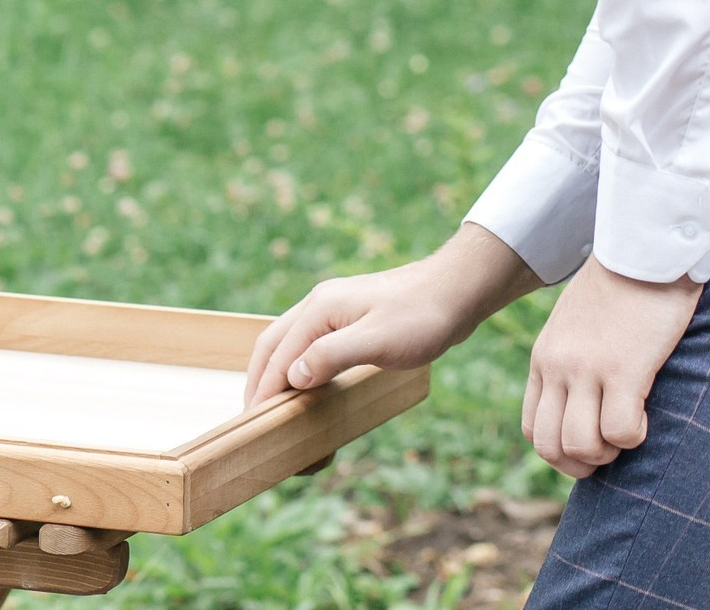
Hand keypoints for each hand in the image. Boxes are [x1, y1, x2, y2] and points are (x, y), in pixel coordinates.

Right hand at [246, 224, 537, 405]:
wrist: (457, 289)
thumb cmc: (422, 317)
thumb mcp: (377, 342)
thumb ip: (331, 357)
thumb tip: (293, 376)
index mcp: (320, 309)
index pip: (279, 354)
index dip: (264, 388)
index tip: (253, 420)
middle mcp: (319, 305)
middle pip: (272, 343)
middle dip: (258, 378)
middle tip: (252, 415)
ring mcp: (333, 308)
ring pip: (288, 340)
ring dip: (275, 370)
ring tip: (271, 402)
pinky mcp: (349, 316)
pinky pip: (309, 341)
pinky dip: (297, 363)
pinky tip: (305, 379)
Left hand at [522, 257, 699, 478]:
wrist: (641, 252)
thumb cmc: (618, 290)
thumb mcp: (574, 328)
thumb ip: (570, 362)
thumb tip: (581, 402)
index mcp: (544, 359)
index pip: (533, 429)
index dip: (561, 452)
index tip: (591, 443)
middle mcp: (557, 367)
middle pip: (549, 448)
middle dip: (582, 463)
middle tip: (612, 447)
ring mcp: (586, 370)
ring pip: (580, 446)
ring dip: (609, 452)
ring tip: (629, 429)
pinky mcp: (623, 368)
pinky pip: (620, 432)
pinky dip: (636, 437)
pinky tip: (647, 414)